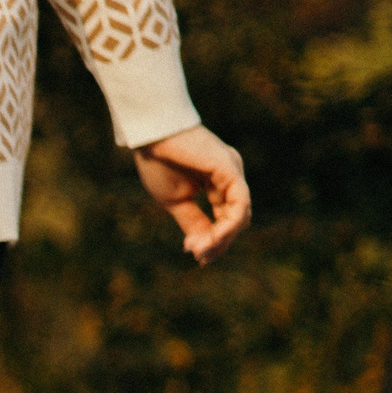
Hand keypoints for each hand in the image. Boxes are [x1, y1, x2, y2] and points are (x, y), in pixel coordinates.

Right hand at [134, 125, 250, 263]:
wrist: (151, 136)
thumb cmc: (159, 162)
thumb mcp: (176, 201)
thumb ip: (191, 221)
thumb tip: (199, 245)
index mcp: (219, 182)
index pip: (225, 217)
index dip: (214, 240)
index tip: (196, 256)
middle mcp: (232, 177)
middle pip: (236, 219)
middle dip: (219, 241)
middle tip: (198, 255)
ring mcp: (233, 171)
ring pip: (241, 214)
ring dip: (222, 237)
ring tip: (200, 249)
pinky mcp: (230, 169)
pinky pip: (239, 203)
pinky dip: (227, 224)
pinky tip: (212, 236)